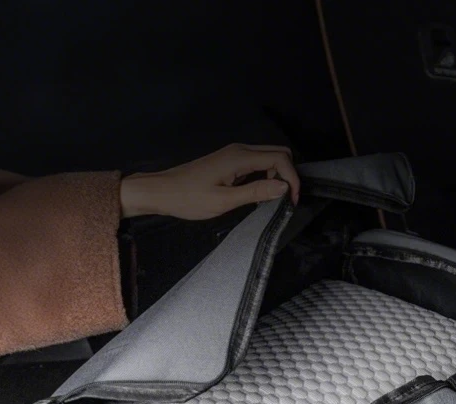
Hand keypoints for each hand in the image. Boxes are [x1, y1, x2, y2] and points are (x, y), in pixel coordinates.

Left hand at [119, 143, 300, 219]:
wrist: (162, 191)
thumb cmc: (190, 199)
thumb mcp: (224, 201)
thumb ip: (255, 192)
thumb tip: (284, 187)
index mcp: (240, 157)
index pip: (280, 158)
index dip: (292, 178)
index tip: (292, 201)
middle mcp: (240, 150)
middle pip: (277, 152)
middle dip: (288, 174)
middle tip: (285, 200)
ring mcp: (233, 154)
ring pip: (268, 157)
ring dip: (276, 175)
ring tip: (271, 199)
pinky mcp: (228, 161)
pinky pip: (256, 162)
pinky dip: (264, 175)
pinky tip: (257, 193)